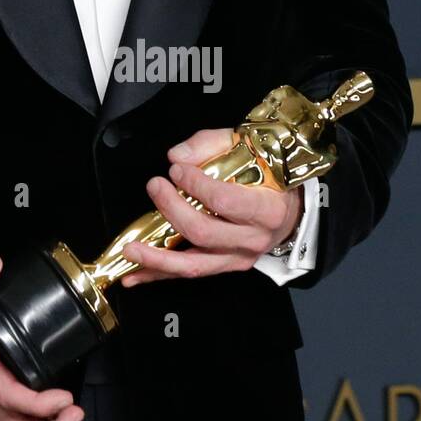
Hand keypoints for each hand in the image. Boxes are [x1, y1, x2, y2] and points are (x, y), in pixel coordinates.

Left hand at [118, 128, 303, 285]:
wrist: (290, 207)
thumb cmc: (268, 173)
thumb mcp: (247, 146)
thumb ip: (209, 144)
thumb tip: (176, 156)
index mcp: (266, 209)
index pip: (224, 202)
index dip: (195, 185)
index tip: (176, 170)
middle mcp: (253, 239)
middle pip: (203, 232)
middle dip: (171, 209)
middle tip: (155, 186)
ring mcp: (238, 257)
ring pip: (194, 264)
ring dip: (157, 259)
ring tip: (130, 249)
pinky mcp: (224, 266)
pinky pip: (189, 272)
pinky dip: (158, 275)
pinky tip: (133, 275)